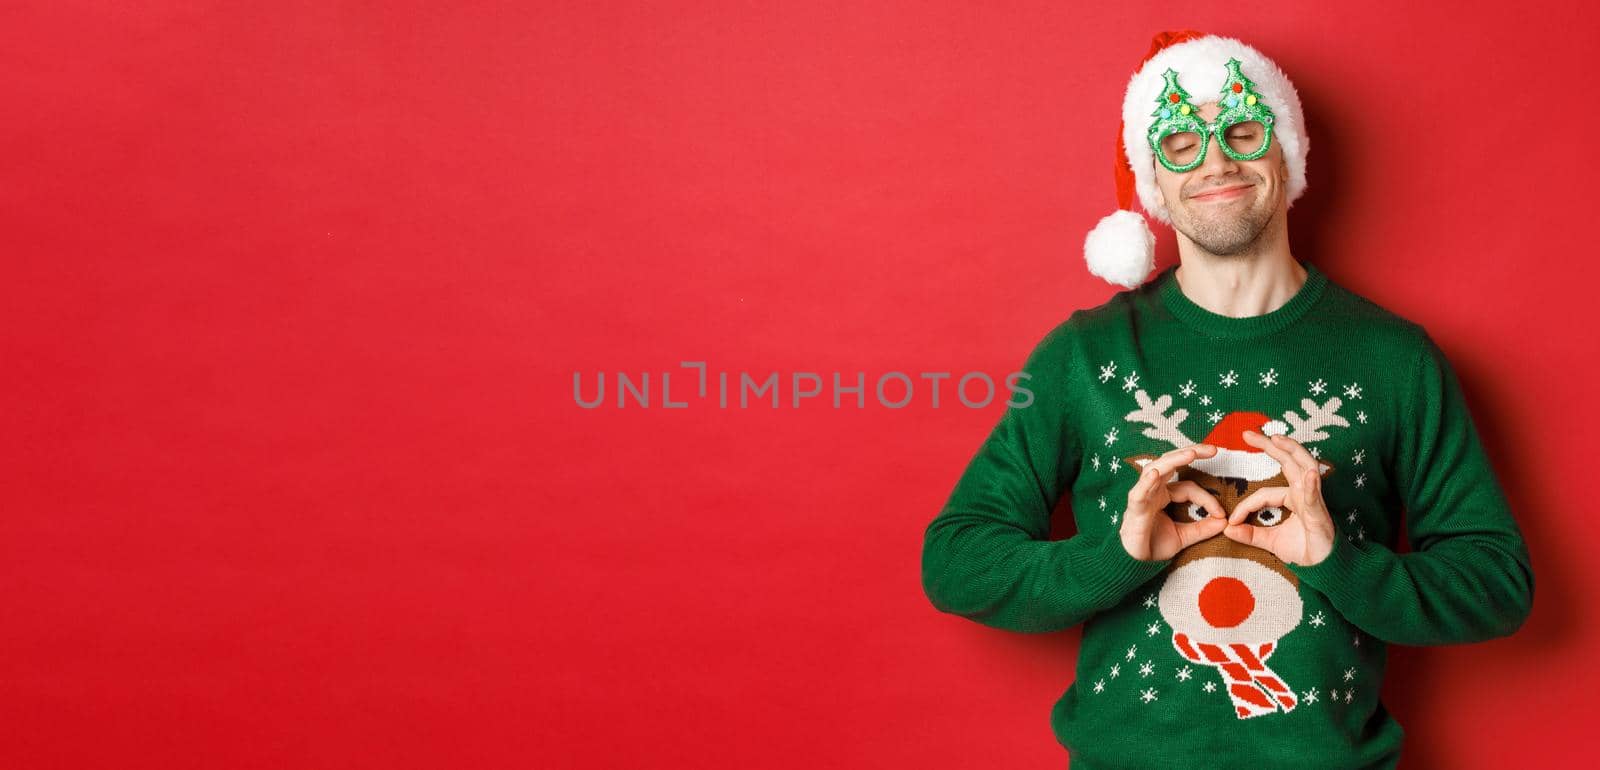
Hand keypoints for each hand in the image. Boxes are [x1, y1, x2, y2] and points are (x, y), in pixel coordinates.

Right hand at [1120, 444, 1228, 560]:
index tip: (1222, 514)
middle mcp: (1153, 490)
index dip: (1208, 498)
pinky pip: (1139, 492)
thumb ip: (1203, 528)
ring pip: (1156, 469)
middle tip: (1214, 449)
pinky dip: (1146, 482)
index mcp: (1164, 494)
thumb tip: (1226, 521)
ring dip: (1174, 460)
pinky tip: (1156, 474)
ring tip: (1191, 454)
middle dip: (1191, 452)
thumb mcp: (1185, 536)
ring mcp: (1143, 496)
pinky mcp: (1134, 509)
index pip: (1189, 487)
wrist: (1136, 564)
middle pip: (1171, 463)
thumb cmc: (1154, 546)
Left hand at [1222, 431, 1337, 565]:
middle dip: (1270, 446)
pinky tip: (1310, 474)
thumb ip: (1250, 534)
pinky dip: (1313, 486)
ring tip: (1277, 438)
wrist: (1325, 568)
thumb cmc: (1304, 550)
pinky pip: (1315, 498)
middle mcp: (1304, 493)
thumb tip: (1226, 529)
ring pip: (1305, 468)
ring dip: (1292, 451)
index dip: (1245, 505)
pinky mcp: (1320, 515)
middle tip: (1247, 433)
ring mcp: (1314, 501)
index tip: (1230, 521)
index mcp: (1293, 497)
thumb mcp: (1270, 541)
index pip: (1263, 493)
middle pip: (1288, 462)